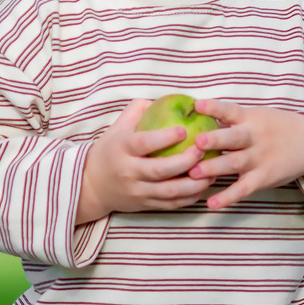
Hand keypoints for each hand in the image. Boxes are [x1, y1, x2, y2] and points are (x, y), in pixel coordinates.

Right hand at [75, 96, 209, 224]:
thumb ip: (139, 110)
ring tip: (211, 172)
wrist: (92, 186)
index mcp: (122, 148)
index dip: (164, 137)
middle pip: (159, 170)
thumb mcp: (118, 127)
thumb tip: (168, 99)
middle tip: (203, 150)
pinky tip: (202, 187)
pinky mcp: (145, 204)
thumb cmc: (111, 150)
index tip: (184, 129)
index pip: (144, 143)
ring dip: (193, 183)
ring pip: (169, 191)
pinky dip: (190, 197)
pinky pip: (171, 204)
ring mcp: (137, 191)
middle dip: (185, 161)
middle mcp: (128, 171)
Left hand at [185, 100, 303, 211]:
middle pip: (232, 138)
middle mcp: (254, 137)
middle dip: (214, 140)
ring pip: (234, 163)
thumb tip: (197, 112)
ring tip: (194, 173)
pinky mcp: (263, 178)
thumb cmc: (276, 128)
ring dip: (214, 168)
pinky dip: (228, 197)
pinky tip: (212, 203)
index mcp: (250, 119)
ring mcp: (259, 159)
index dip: (214, 108)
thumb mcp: (258, 116)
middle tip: (196, 142)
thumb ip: (232, 118)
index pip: (230, 110)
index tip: (197, 105)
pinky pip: (244, 189)